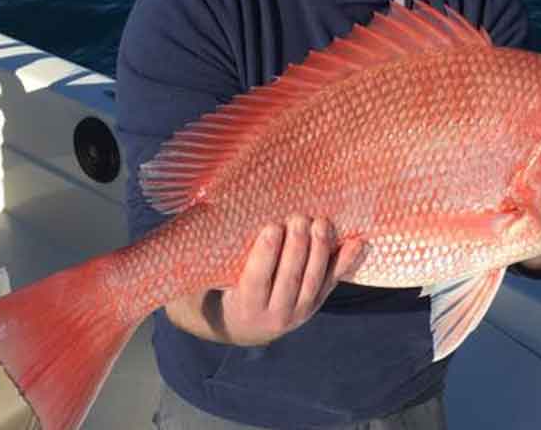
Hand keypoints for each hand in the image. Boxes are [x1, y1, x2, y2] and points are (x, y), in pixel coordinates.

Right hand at [168, 215, 364, 346]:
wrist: (243, 323)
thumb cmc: (219, 285)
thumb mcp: (207, 279)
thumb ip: (200, 258)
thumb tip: (181, 222)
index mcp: (245, 308)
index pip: (256, 280)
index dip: (265, 255)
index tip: (270, 227)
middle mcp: (275, 316)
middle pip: (290, 279)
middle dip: (296, 246)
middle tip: (298, 217)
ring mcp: (300, 311)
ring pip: (314, 281)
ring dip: (320, 250)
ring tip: (321, 221)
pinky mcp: (316, 303)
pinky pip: (333, 282)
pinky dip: (347, 262)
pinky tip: (358, 242)